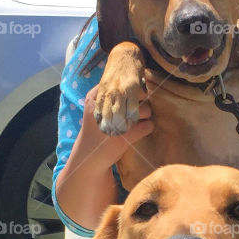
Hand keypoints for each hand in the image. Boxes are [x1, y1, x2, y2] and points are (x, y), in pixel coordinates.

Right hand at [55, 85, 153, 231]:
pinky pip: (148, 126)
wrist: (89, 156)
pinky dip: (149, 127)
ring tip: (139, 121)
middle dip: (140, 102)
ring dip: (147, 115)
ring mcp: (117, 121)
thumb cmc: (95, 130)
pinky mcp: (127, 136)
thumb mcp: (96, 108)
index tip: (129, 98)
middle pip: (137, 95)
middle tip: (136, 111)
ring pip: (145, 110)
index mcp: (97, 96)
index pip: (123, 84)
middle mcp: (107, 107)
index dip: (130, 89)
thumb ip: (108, 95)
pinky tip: (143, 130)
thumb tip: (132, 82)